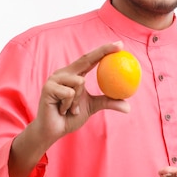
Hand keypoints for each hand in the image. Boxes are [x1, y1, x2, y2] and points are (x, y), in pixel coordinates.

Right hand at [9, 42, 129, 176]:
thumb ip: (108, 102)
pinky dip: (69, 105)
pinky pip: (69, 93)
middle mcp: (64, 73)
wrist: (52, 131)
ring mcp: (55, 79)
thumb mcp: (92, 107)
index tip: (120, 45)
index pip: (91, 59)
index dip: (105, 50)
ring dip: (77, 100)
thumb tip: (128, 107)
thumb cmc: (70, 117)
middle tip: (120, 46)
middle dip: (103, 50)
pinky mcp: (48, 87)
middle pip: (86, 59)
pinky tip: (61, 110)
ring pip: (79, 82)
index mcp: (74, 74)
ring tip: (70, 109)